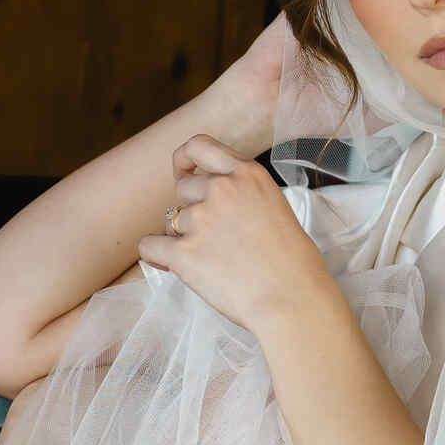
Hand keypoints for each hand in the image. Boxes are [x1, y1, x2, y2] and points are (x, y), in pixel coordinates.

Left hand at [137, 135, 333, 337]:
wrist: (293, 299)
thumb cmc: (294, 264)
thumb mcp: (275, 207)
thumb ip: (244, 196)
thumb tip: (216, 205)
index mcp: (247, 174)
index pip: (199, 146)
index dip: (185, 160)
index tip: (185, 174)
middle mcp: (221, 189)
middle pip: (184, 189)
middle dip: (192, 210)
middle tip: (213, 236)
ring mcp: (201, 220)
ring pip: (172, 221)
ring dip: (184, 238)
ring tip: (214, 261)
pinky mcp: (184, 253)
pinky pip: (150, 246)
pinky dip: (157, 256)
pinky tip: (170, 264)